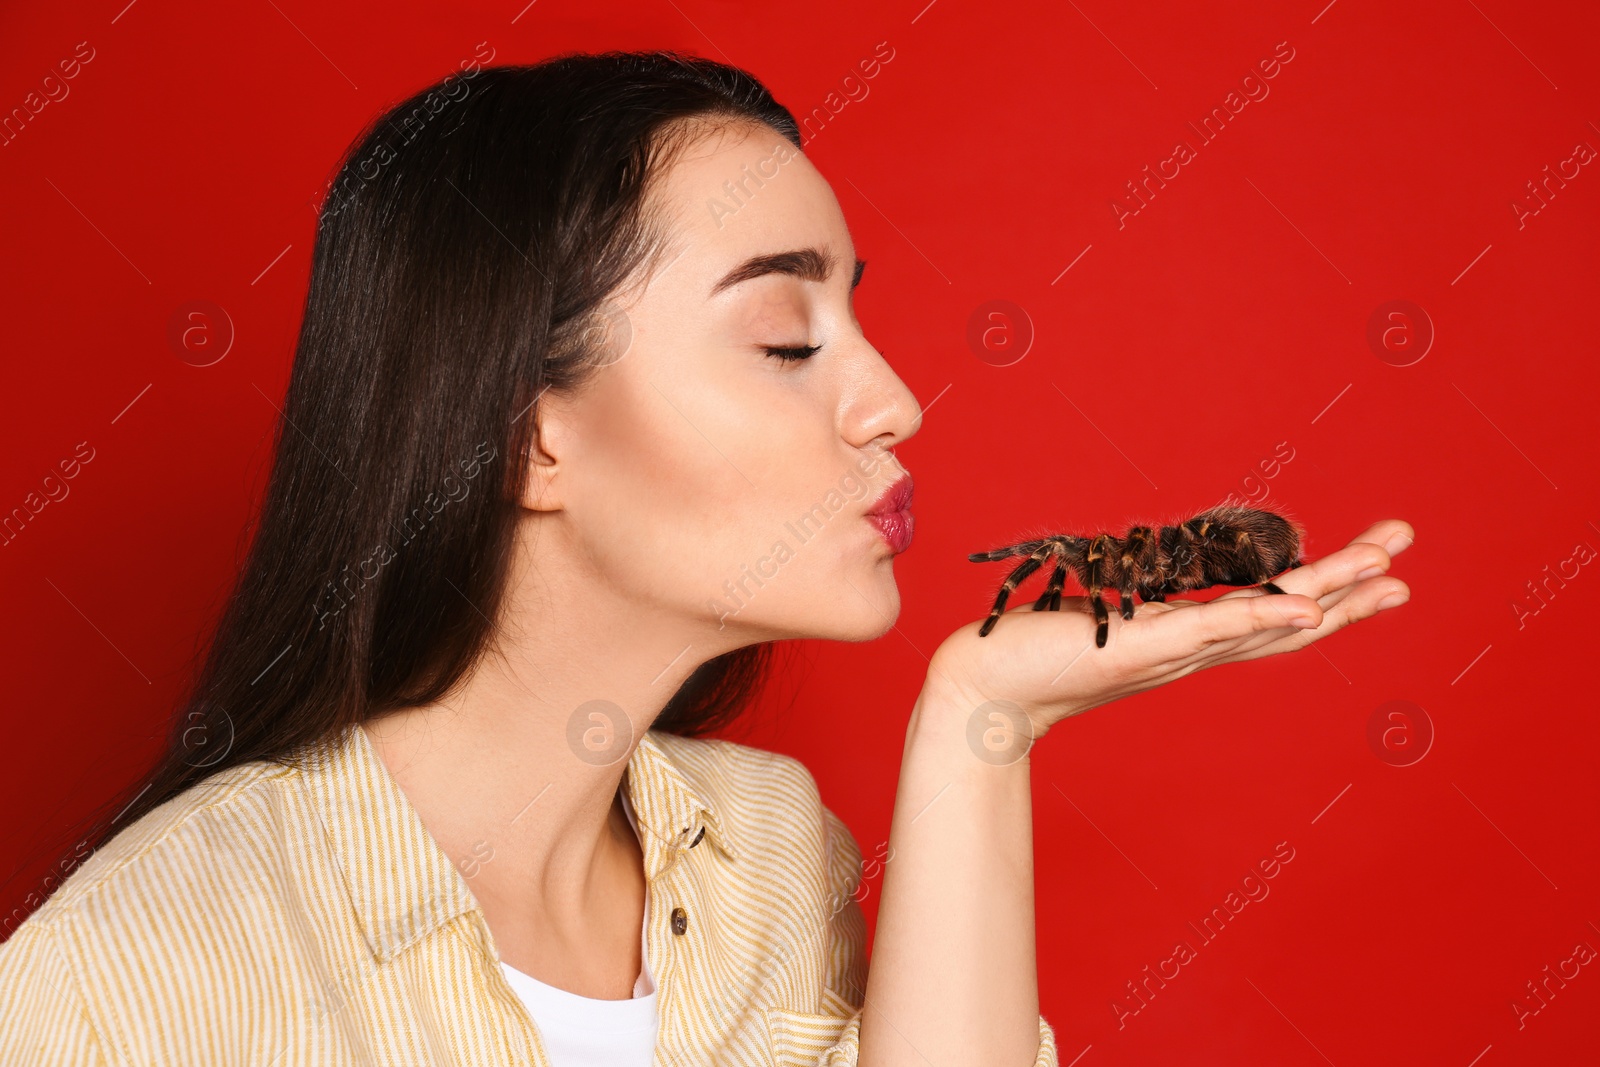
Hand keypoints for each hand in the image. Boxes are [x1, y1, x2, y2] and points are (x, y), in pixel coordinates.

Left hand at [926, 519, 1413, 741]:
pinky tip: (1308, 608)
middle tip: (1408, 560)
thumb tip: (1159, 584)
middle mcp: (1193, 650)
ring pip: (1268, 622)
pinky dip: (1263, 618)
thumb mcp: (1106, 617)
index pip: (1274, 616)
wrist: (985, 689)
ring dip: (1330, 597)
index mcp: (1189, 639)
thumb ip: (1140, 607)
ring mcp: (1174, 651)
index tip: (1379, 567)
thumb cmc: (1039, 652)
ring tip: (1386, 572)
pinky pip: (1213, 629)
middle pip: (1291, 621)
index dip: (1330, 597)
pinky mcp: (1143, 646)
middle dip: (1352, 590)